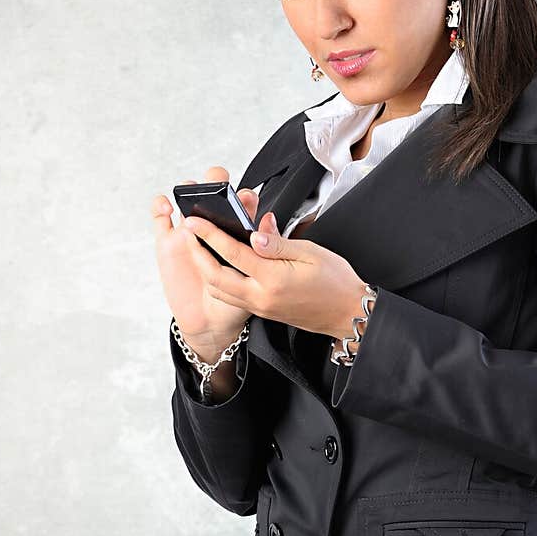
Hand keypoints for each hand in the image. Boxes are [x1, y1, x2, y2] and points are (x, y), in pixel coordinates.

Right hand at [151, 166, 261, 362]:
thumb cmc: (238, 298)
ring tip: (192, 191)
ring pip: (187, 201)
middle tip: (217, 184)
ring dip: (189, 190)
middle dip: (215, 182)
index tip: (248, 199)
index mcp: (236, 232)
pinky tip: (167, 206)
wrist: (212, 323)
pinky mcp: (168, 242)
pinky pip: (160, 219)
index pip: (242, 204)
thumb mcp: (257, 276)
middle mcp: (213, 227)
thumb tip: (269, 220)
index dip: (244, 197)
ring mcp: (189, 233)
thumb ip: (267, 248)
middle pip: (214, 195)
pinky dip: (160, 206)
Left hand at [181, 208, 372, 342]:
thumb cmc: (336, 282)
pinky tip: (221, 266)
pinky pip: (232, 297)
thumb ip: (278, 243)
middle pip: (215, 277)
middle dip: (197, 254)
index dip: (210, 235)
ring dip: (205, 269)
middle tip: (189, 234)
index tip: (194, 221)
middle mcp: (262, 297)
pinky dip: (219, 281)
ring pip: (220, 290)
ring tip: (200, 248)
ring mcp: (260, 307)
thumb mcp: (310, 253)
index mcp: (274, 279)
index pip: (233, 253)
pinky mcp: (263, 312)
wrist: (347, 314)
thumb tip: (255, 233)